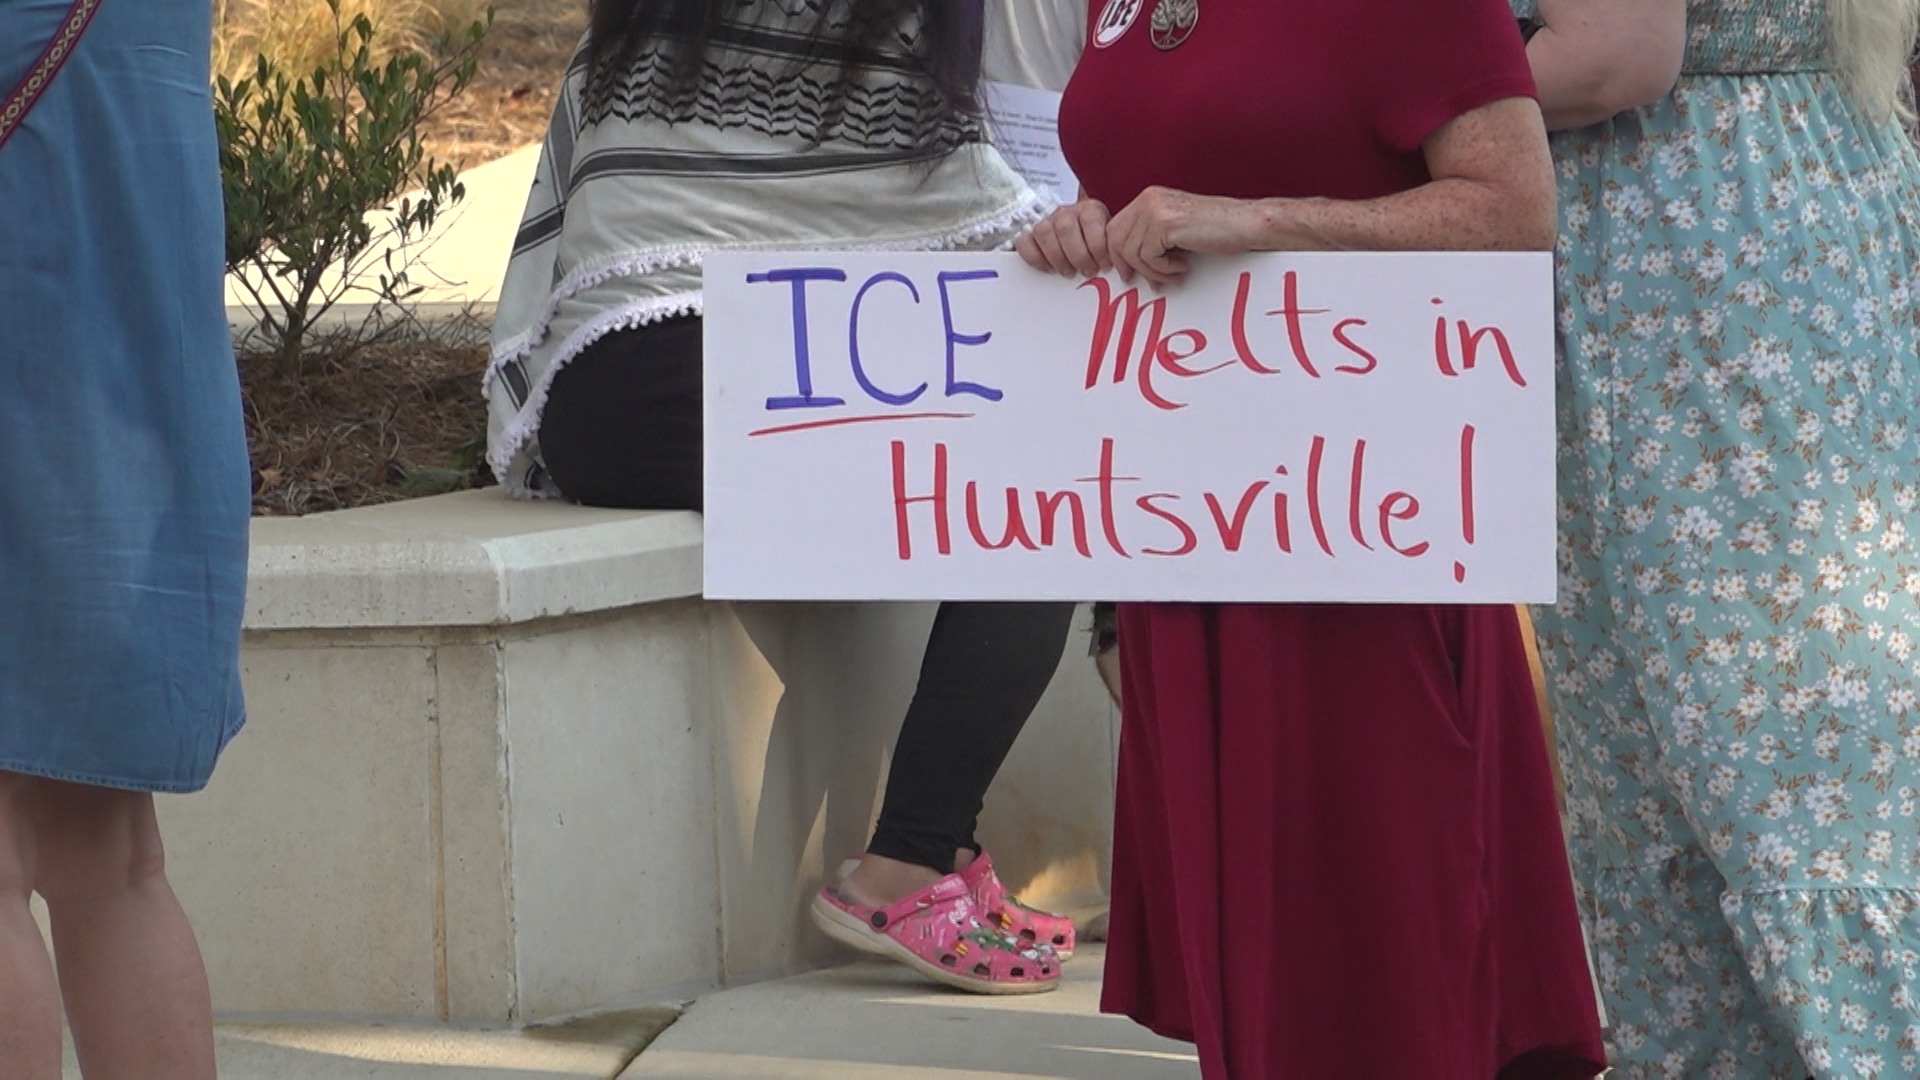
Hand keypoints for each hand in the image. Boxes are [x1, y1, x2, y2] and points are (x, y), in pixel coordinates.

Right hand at [1015, 199, 1114, 278]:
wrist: (1082, 238)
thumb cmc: (1099, 245)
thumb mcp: (1111, 240)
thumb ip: (1114, 247)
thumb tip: (1123, 268)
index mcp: (1090, 209)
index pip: (1090, 219)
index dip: (1097, 245)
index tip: (1104, 265)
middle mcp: (1067, 211)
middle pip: (1065, 227)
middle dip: (1078, 255)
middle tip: (1087, 271)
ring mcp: (1047, 221)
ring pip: (1044, 232)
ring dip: (1057, 257)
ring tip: (1068, 271)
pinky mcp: (1031, 234)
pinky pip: (1024, 242)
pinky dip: (1034, 258)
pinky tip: (1048, 269)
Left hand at [1106, 186, 1268, 285]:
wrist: (1245, 224)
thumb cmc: (1216, 230)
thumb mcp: (1175, 231)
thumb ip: (1150, 239)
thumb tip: (1126, 265)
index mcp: (1149, 198)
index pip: (1114, 228)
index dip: (1117, 255)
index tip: (1128, 274)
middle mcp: (1148, 199)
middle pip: (1116, 240)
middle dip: (1129, 266)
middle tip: (1148, 282)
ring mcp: (1155, 209)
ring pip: (1132, 252)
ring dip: (1153, 272)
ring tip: (1175, 275)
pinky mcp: (1165, 223)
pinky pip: (1148, 257)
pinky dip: (1164, 270)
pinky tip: (1183, 267)